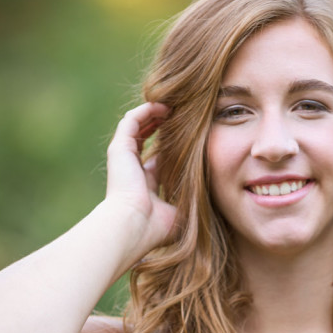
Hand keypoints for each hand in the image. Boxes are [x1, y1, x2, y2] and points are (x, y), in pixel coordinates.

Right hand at [105, 102, 178, 251]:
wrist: (133, 226)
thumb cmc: (157, 227)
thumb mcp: (180, 212)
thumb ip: (192, 203)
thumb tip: (214, 202)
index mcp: (144, 184)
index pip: (158, 158)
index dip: (173, 146)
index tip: (191, 136)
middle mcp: (132, 169)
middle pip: (146, 138)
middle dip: (164, 124)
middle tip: (183, 114)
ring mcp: (124, 157)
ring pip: (138, 125)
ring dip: (155, 113)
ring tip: (174, 106)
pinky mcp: (119, 148)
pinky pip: (131, 120)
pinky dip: (146, 111)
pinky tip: (163, 106)